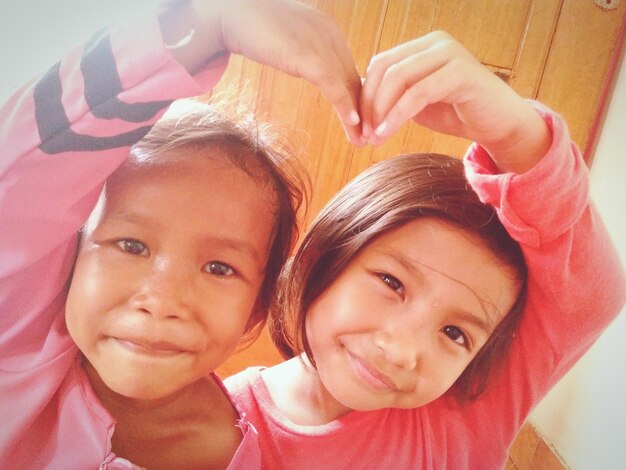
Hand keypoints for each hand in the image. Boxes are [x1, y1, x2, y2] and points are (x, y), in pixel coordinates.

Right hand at [162, 0, 362, 144]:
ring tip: (361, 139)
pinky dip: (344, 105)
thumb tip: (310, 69)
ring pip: (347, 85)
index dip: (357, 98)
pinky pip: (332, 84)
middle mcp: (330, 35)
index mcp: (328, 31)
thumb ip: (304, 54)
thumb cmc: (253, 28)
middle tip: (368, 137)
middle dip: (363, 111)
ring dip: (357, 116)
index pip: (350, 70)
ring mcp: (320, 43)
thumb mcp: (289, 41)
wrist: (229, 13)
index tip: (361, 122)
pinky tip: (353, 123)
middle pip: (354, 79)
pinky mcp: (306, 55)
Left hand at [360, 31, 549, 171]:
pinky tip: (386, 134)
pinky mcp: (460, 72)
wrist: (499, 126)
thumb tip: (357, 102)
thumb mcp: (416, 103)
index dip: (364, 95)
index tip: (358, 126)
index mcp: (423, 46)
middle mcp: (436, 42)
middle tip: (363, 135)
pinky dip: (396, 115)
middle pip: (385, 69)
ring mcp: (450, 53)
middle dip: (369, 104)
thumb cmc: (457, 114)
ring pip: (398, 79)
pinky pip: (417, 93)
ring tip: (374, 138)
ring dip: (380, 112)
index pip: (381, 64)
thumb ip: (392, 96)